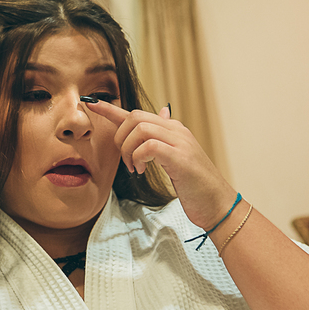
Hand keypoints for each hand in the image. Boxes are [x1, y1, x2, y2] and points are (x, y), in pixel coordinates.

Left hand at [86, 101, 235, 230]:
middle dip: (120, 137)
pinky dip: (138, 157)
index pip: (136, 113)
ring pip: (140, 129)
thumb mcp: (176, 157)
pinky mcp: (180, 158)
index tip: (91, 104)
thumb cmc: (195, 185)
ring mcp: (180, 142)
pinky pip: (149, 146)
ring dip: (128, 149)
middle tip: (126, 161)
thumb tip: (161, 113)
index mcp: (173, 129)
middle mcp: (176, 130)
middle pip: (135, 117)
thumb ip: (164, 138)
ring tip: (134, 168)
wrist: (217, 204)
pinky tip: (141, 171)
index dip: (111, 110)